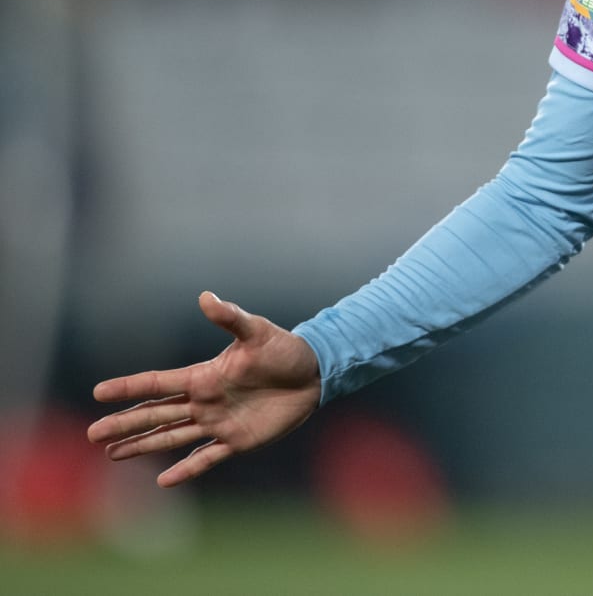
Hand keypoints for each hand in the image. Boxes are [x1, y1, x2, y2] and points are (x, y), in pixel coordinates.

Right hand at [88, 291, 321, 486]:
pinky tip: (163, 481)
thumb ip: (230, 318)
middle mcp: (203, 401)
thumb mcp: (256, 332)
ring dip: (143, 446)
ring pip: (172, 437)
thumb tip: (206, 297)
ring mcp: (218, 422)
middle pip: (156, 414)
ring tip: (112, 454)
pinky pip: (207, 457)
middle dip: (125, 423)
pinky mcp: (238, 440)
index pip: (158, 383)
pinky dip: (187, 469)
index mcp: (203, 376)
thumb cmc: (283, 349)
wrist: (313, 373)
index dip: (129, 387)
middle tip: (93, 434)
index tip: (98, 391)